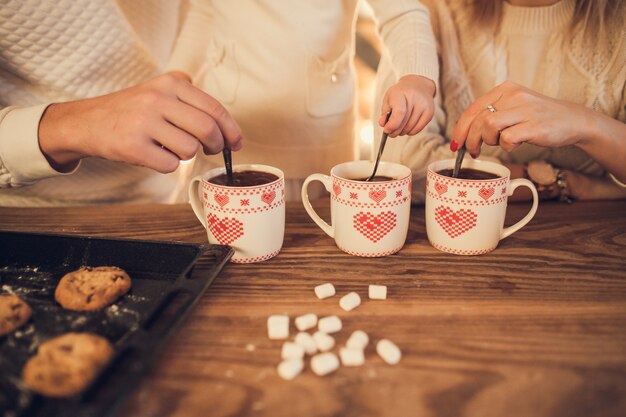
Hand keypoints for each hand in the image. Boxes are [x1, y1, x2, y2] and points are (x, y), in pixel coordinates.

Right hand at [39, 72, 242, 172]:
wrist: (86, 122)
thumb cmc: (132, 111)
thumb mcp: (160, 90)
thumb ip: (191, 100)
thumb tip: (228, 130)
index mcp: (170, 83)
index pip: (215, 109)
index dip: (231, 130)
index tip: (236, 144)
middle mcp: (158, 98)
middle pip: (207, 130)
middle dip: (215, 145)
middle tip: (210, 150)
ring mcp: (144, 122)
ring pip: (190, 150)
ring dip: (186, 155)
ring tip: (168, 146)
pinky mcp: (132, 146)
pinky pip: (170, 165)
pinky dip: (167, 165)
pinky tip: (153, 155)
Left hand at [379, 75, 435, 136]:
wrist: (418, 85)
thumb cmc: (400, 94)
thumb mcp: (388, 99)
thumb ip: (384, 112)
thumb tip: (383, 124)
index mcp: (401, 92)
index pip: (399, 112)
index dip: (392, 125)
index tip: (386, 130)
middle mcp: (415, 98)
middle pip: (404, 122)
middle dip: (395, 131)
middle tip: (390, 133)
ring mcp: (424, 105)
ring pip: (410, 127)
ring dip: (402, 132)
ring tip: (398, 128)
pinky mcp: (430, 112)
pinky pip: (418, 129)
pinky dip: (410, 132)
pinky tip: (406, 128)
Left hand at [451, 81, 588, 157]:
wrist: (573, 120)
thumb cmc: (538, 118)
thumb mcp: (514, 108)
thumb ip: (492, 114)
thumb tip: (466, 133)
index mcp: (504, 89)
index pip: (472, 109)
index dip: (460, 129)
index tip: (456, 143)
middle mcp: (513, 95)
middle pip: (477, 119)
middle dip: (469, 139)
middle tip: (472, 151)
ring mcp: (524, 109)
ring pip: (488, 125)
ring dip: (487, 141)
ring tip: (497, 144)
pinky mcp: (534, 125)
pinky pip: (507, 138)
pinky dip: (506, 146)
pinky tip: (514, 145)